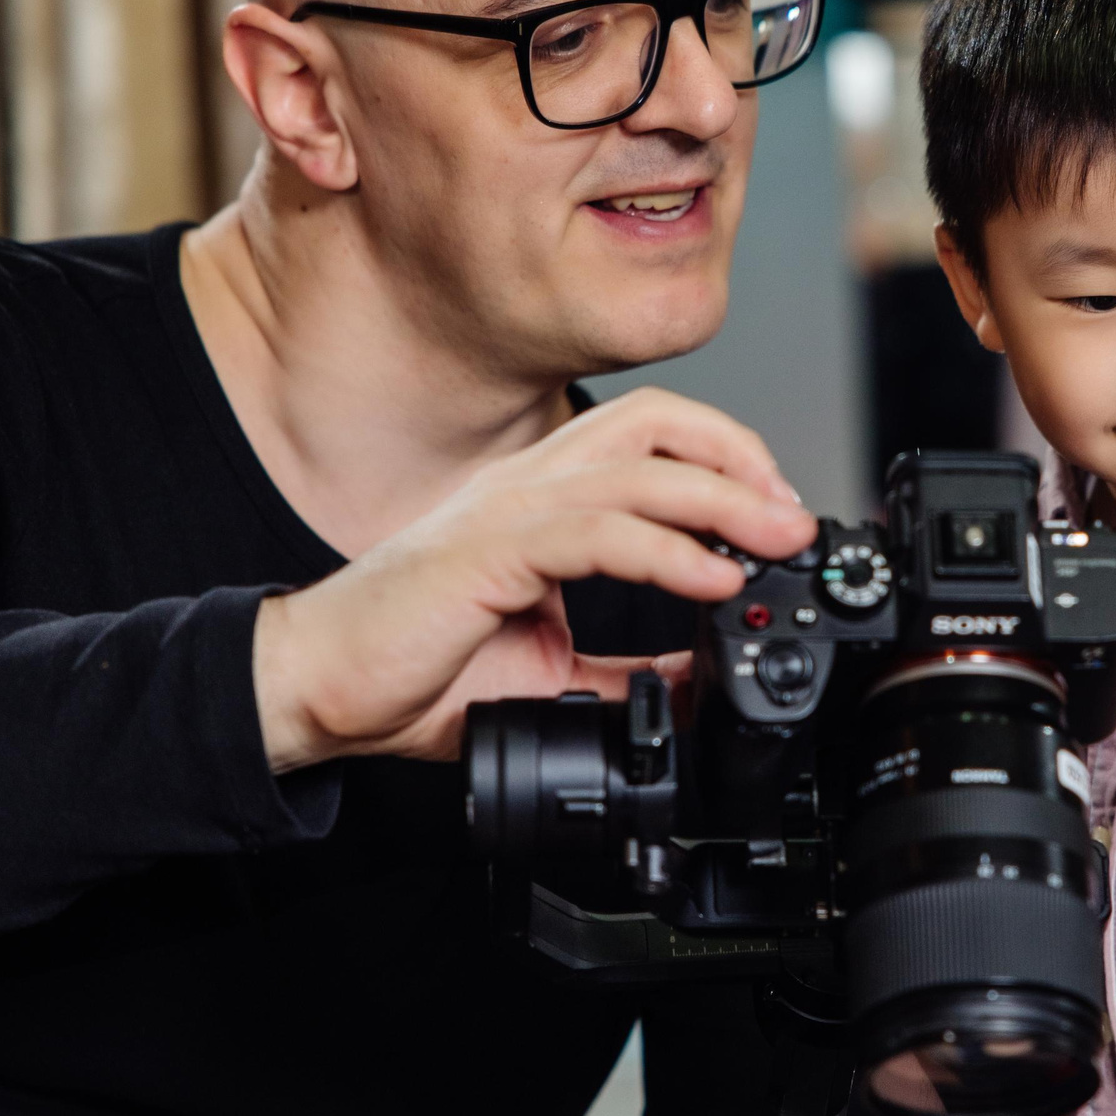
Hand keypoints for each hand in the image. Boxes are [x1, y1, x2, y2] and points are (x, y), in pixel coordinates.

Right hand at [252, 388, 816, 768]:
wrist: (320, 690)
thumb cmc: (413, 672)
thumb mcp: (550, 674)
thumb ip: (623, 670)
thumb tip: (697, 682)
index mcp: (544, 500)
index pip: (652, 436)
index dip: (726, 459)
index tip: (778, 514)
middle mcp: (530, 486)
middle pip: (658, 425)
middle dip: (741, 460)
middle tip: (795, 521)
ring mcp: (508, 510)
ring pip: (638, 471)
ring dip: (723, 501)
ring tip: (777, 542)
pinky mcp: (489, 551)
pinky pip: (596, 533)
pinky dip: (666, 551)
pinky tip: (711, 579)